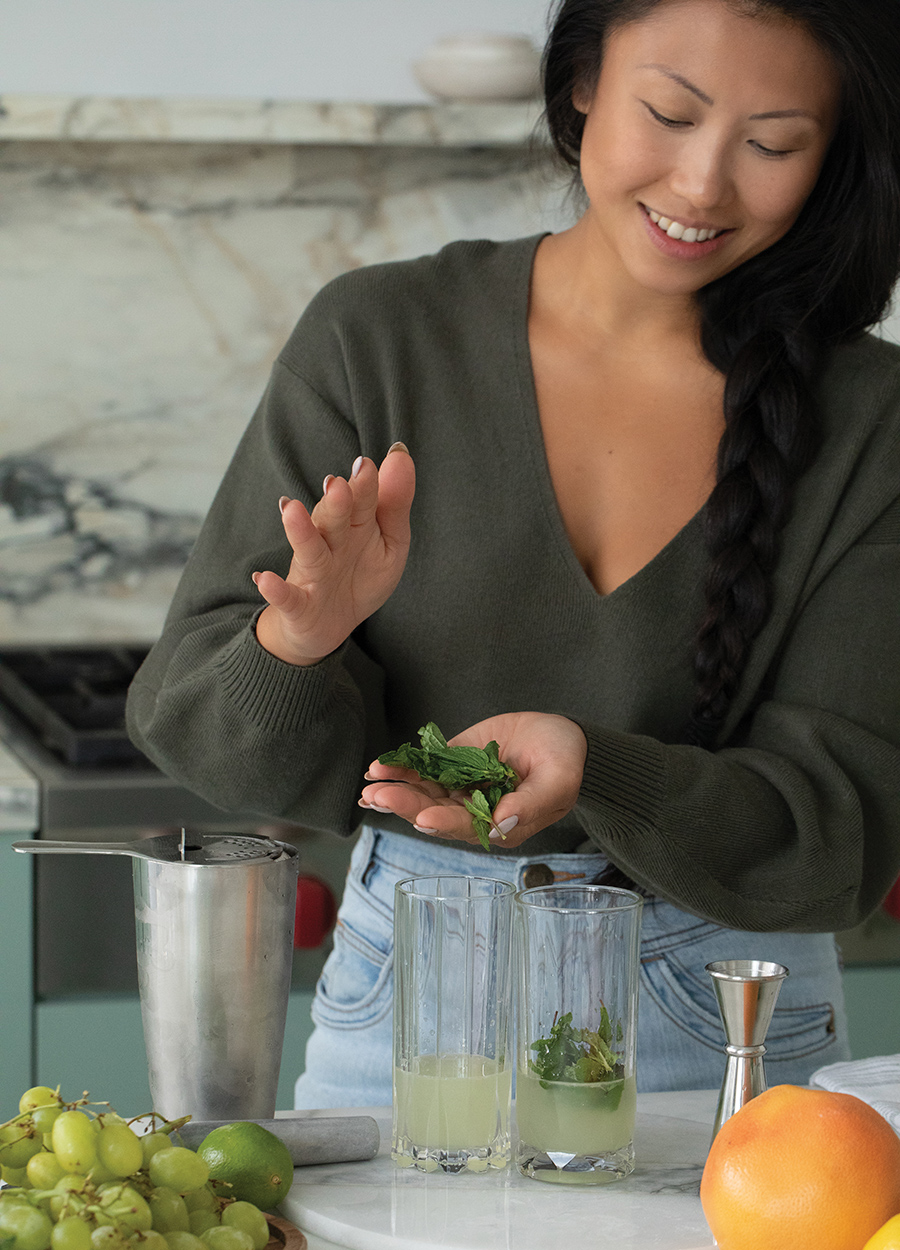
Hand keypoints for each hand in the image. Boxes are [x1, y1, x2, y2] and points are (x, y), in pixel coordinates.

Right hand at [254, 444, 414, 664]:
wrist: (328, 626)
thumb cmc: (360, 577)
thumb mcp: (390, 543)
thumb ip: (395, 503)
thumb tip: (400, 454)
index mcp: (355, 526)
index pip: (361, 501)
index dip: (364, 485)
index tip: (366, 465)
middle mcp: (330, 543)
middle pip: (333, 520)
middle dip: (335, 503)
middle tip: (337, 484)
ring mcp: (312, 573)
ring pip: (308, 550)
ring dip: (300, 531)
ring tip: (292, 509)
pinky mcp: (298, 604)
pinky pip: (286, 597)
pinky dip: (275, 590)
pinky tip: (264, 579)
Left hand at [359, 712, 587, 847]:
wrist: (563, 734)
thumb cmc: (567, 762)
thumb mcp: (558, 782)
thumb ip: (530, 804)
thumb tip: (500, 821)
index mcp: (500, 825)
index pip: (466, 827)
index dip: (444, 823)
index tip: (422, 818)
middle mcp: (474, 810)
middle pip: (434, 812)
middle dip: (406, 804)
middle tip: (379, 796)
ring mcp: (461, 786)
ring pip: (423, 793)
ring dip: (395, 789)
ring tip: (372, 783)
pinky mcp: (453, 762)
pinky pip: (424, 768)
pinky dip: (402, 768)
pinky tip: (379, 766)